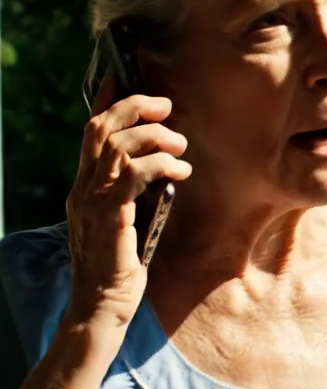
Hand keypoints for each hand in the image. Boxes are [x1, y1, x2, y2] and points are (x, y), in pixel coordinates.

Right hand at [65, 75, 191, 334]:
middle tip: (166, 105)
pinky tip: (181, 170)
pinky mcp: (110, 217)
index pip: (89, 134)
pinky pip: (133, 175)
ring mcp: (93, 203)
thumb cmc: (118, 274)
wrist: (101, 310)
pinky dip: (160, 164)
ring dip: (154, 136)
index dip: (106, 102)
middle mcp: (83, 191)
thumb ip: (131, 199)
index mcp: (84, 190)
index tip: (122, 78)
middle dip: (134, 107)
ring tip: (180, 145)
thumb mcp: (124, 227)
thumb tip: (158, 173)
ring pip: (117, 146)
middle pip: (100, 128)